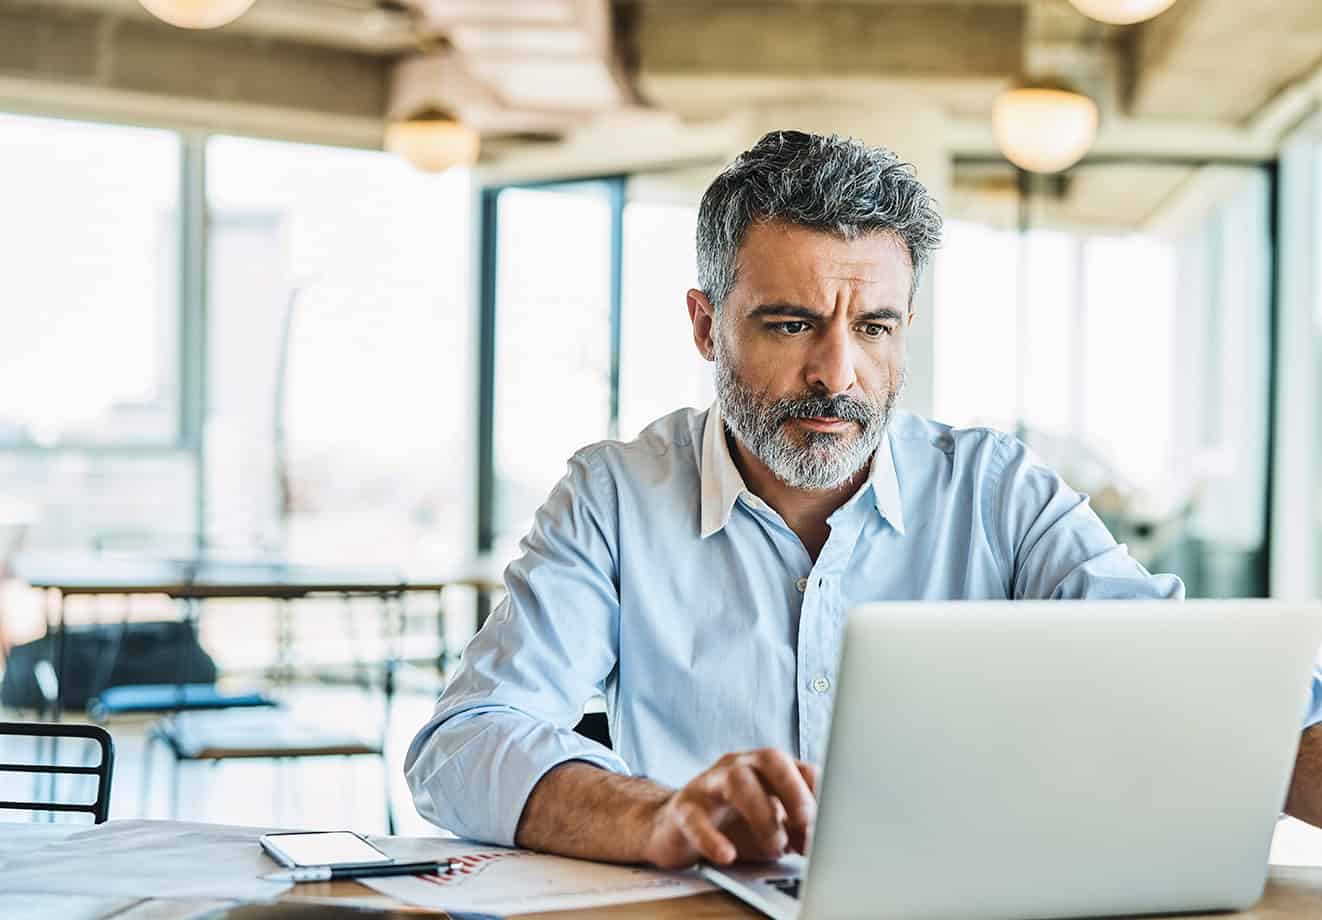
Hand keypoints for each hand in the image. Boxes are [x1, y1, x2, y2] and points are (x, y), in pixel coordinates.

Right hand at [640, 749, 817, 869]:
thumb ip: (797, 830)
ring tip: (774, 847)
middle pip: (770, 759)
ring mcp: (709, 784)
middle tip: (806, 823)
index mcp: (766, 769)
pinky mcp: (684, 809)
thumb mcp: (772, 825)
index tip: (832, 822)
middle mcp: (739, 767)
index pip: (801, 767)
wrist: (675, 828)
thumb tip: (822, 843)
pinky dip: (712, 838)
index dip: (819, 794)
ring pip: (736, 781)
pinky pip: (696, 818)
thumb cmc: (731, 823)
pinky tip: (726, 855)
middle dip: (794, 789)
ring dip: (762, 815)